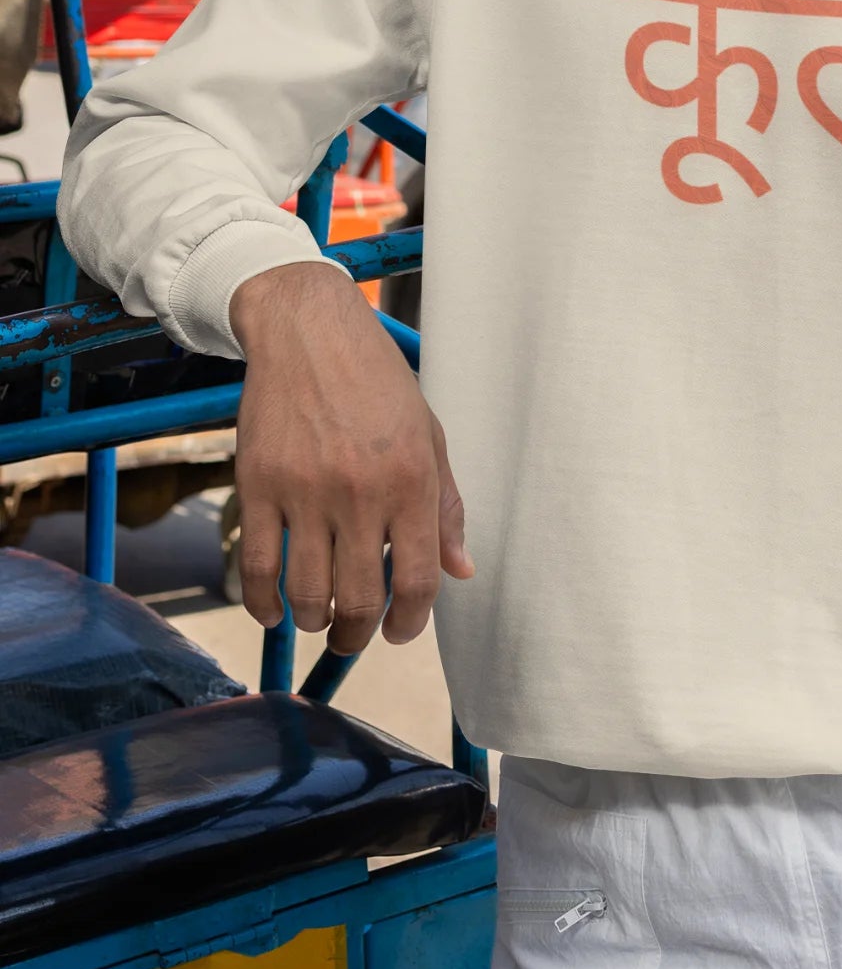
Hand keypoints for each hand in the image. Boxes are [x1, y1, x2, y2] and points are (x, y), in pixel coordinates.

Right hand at [231, 262, 473, 653]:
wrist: (309, 331)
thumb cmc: (377, 382)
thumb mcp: (429, 435)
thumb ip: (446, 507)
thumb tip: (459, 571)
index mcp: (411, 480)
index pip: (417, 580)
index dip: (410, 623)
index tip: (400, 632)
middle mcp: (361, 491)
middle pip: (359, 599)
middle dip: (357, 635)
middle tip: (354, 637)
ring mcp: (304, 490)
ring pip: (307, 592)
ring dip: (315, 622)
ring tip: (321, 619)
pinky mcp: (257, 484)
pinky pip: (255, 566)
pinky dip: (263, 602)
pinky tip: (275, 609)